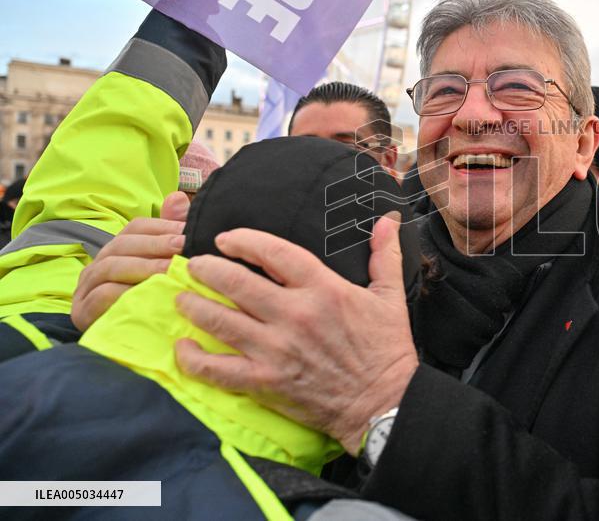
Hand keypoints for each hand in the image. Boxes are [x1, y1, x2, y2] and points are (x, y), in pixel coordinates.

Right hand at [72, 191, 188, 330]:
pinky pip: (101, 296)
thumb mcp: (162, 269)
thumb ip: (168, 233)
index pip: (136, 227)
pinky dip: (125, 293)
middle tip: (182, 248)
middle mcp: (98, 263)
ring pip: (111, 267)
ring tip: (169, 270)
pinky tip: (148, 295)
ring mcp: (86, 287)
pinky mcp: (83, 311)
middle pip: (123, 244)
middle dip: (155, 244)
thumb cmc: (147, 302)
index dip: (162, 227)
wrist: (122, 344)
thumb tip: (178, 198)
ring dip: (142, 267)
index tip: (188, 232)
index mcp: (118, 249)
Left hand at [174, 213, 417, 454]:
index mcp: (323, 289)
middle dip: (207, 270)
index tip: (225, 239)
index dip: (243, 241)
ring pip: (220, 321)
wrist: (383, 403)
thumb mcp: (390, 297)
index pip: (273, 252)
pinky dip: (193, 359)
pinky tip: (182, 348)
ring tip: (181, 298)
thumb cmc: (386, 349)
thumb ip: (384, 256)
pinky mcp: (265, 382)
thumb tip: (386, 221)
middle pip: (236, 283)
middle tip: (193, 266)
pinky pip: (217, 369)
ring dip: (193, 306)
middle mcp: (294, 315)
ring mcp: (276, 350)